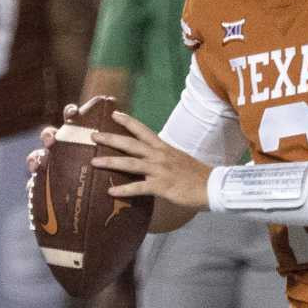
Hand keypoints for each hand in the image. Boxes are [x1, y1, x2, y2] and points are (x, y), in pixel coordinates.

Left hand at [94, 109, 210, 210]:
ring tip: (94, 162)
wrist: (213, 186)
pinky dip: (124, 189)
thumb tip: (151, 158)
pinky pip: (138, 187)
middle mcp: (160, 155)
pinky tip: (111, 192)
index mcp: (164, 147)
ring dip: (110, 161)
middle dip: (110, 138)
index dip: (128, 121)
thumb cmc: (197, 175)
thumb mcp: (179, 160)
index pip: (143, 130)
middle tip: (93, 135)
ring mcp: (160, 170)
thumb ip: (164, 157)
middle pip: (131, 143)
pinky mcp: (161, 186)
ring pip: (130, 163)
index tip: (114, 114)